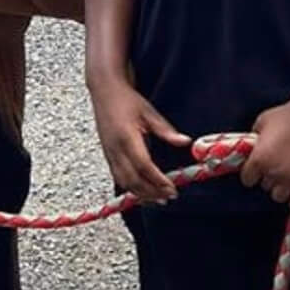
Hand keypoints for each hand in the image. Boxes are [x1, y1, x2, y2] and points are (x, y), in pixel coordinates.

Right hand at [88, 77, 188, 203]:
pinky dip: (131, 187)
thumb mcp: (149, 112)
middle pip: (132, 180)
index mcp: (127, 137)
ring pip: (123, 182)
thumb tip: (185, 142)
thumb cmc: (127, 100)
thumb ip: (166, 131)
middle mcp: (115, 148)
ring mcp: (109, 153)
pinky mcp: (107, 154)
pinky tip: (143, 190)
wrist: (104, 90)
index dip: (158, 180)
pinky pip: (118, 177)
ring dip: (141, 194)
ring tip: (158, 199)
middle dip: (151, 192)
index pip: (144, 166)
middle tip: (168, 197)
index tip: (172, 189)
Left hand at [239, 99, 289, 211]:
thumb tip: (252, 146)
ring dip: (281, 188)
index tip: (256, 169)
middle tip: (276, 166)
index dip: (251, 173)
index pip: (247, 179)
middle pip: (264, 186)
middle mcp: (273, 172)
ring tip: (286, 177)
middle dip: (268, 177)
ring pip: (279, 196)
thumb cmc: (287, 115)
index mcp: (259, 159)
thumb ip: (254, 138)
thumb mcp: (261, 122)